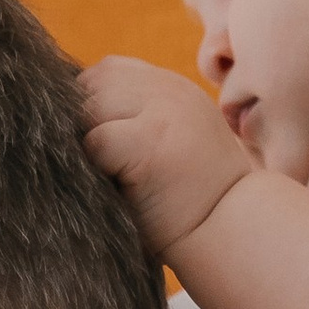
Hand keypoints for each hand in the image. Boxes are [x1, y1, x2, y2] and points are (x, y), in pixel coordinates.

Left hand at [81, 55, 260, 258]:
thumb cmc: (196, 208)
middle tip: (99, 168)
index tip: (100, 148)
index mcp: (175, 91)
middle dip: (81, 124)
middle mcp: (170, 92)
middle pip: (93, 84)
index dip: (91, 107)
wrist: (237, 236)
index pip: (109, 72)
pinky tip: (120, 191)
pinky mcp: (150, 140)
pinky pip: (95, 141)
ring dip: (87, 146)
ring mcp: (163, 112)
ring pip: (89, 109)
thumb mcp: (173, 148)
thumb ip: (138, 123)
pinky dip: (95, 169)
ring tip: (112, 179)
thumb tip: (70, 122)